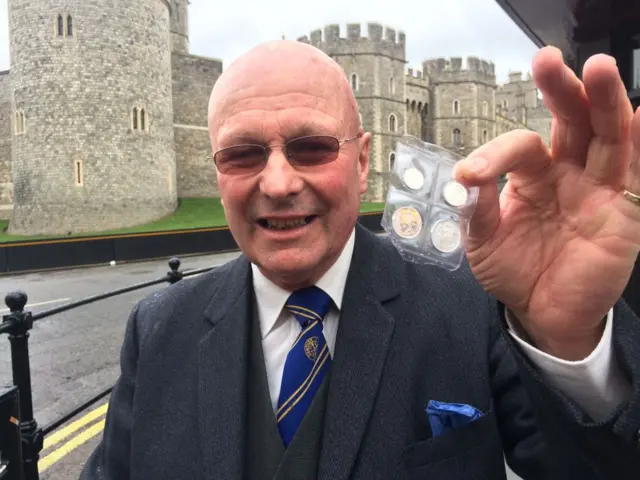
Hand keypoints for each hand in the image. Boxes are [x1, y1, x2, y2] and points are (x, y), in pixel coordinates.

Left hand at [454, 46, 639, 359]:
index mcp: (531, 176)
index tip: (470, 175)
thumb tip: (464, 176)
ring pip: (607, 136)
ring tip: (599, 71)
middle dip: (561, 90)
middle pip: (570, 121)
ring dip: (604, 103)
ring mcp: (598, 188)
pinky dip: (638, 142)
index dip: (494, 154)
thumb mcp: (482, 241)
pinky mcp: (623, 211)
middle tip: (547, 61)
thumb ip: (477, 207)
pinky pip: (634, 171)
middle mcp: (567, 173)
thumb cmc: (512, 270)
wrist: (540, 311)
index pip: (520, 147)